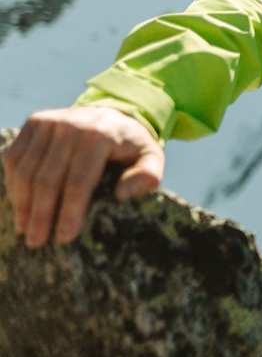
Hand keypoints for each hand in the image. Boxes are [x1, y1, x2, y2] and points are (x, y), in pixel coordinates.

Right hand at [2, 106, 163, 247]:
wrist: (113, 114)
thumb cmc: (131, 146)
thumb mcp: (151, 158)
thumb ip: (147, 175)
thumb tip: (122, 194)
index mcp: (101, 135)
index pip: (79, 181)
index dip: (70, 211)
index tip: (64, 238)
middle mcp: (71, 125)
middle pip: (47, 178)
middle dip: (41, 214)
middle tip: (37, 242)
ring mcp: (49, 121)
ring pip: (26, 170)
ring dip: (22, 204)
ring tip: (26, 229)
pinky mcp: (34, 122)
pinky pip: (14, 158)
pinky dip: (13, 184)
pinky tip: (19, 205)